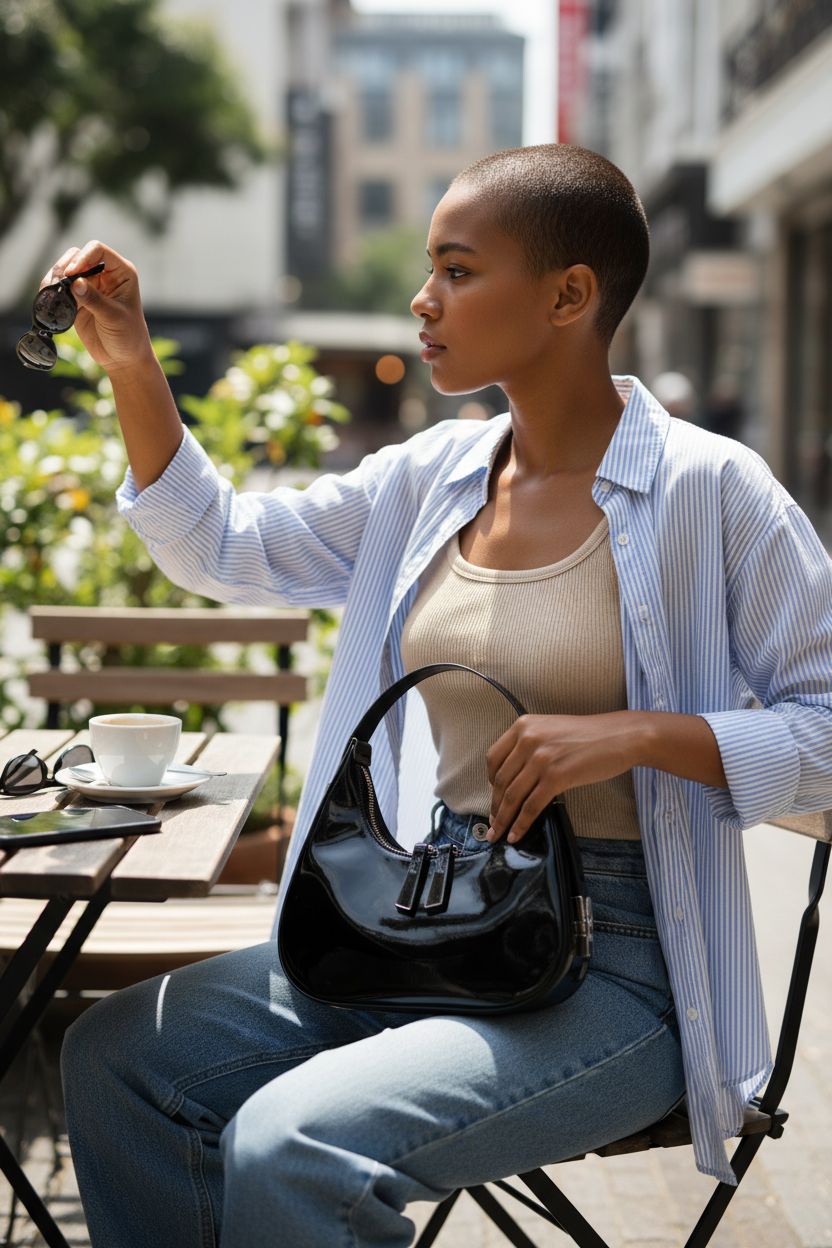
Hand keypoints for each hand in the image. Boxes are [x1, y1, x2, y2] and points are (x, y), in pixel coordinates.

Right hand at [44, 242, 152, 374]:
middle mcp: (104, 274)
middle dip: (66, 266)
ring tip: (52, 291)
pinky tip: (49, 298)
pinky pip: (59, 287)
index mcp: (121, 272)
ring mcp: (89, 286)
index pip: (98, 250)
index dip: (83, 257)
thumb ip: (94, 299)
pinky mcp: (76, 299)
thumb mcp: (114, 317)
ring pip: (65, 269)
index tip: (72, 273)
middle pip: (78, 256)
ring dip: (56, 277)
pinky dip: (52, 290)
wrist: (122, 359)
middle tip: (59, 283)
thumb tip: (75, 282)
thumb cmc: (128, 336)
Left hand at [486, 712, 640, 843]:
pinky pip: (531, 806)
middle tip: (493, 824)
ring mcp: (541, 758)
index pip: (493, 758)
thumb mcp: (551, 730)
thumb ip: (530, 745)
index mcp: (523, 726)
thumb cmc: (589, 735)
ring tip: (499, 834)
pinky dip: (521, 823)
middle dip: (495, 806)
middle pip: (501, 780)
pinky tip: (517, 834)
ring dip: (503, 819)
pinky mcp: (557, 776)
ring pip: (512, 796)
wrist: (620, 736)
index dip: (490, 782)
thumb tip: (514, 776)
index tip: (494, 797)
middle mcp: (528, 739)